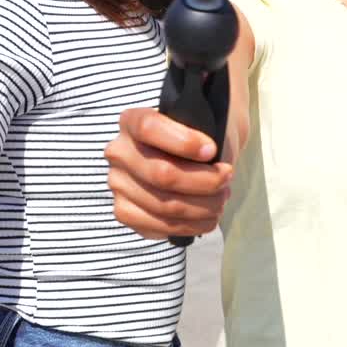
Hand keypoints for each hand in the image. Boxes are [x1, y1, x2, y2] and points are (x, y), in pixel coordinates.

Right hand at [105, 108, 233, 239]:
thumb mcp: (204, 124)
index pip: (149, 128)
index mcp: (132, 121)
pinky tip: (208, 217)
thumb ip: (206, 133)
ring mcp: (118, 184)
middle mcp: (119, 152)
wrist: (191, 157)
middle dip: (205, 181)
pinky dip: (192, 225)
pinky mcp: (125, 212)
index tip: (212, 150)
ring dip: (203, 206)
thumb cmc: (199, 137)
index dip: (184, 142)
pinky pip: (159, 225)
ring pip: (165, 204)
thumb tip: (213, 157)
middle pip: (162, 174)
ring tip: (222, 198)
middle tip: (227, 177)